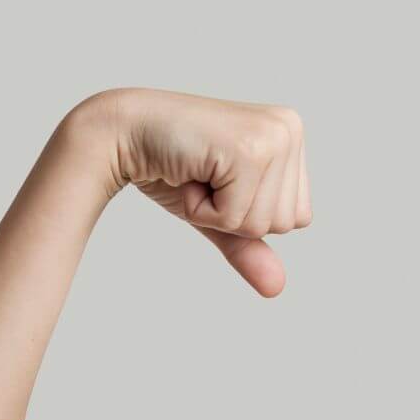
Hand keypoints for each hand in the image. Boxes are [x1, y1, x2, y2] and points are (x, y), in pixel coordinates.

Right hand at [86, 86, 312, 297]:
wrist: (122, 136)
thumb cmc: (170, 169)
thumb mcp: (218, 214)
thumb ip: (249, 246)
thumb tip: (277, 289)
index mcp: (291, 136)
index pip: (297, 217)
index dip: (249, 215)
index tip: (218, 180)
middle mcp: (289, 129)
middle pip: (284, 223)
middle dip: (234, 217)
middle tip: (205, 177)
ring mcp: (273, 136)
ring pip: (262, 224)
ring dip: (218, 213)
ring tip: (198, 174)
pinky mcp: (249, 151)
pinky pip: (236, 218)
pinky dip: (204, 211)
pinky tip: (190, 174)